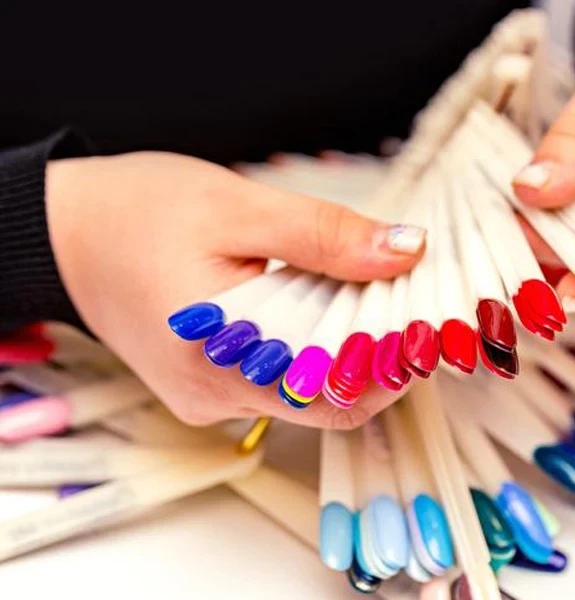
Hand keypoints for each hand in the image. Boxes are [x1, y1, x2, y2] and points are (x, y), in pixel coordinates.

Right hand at [46, 152, 423, 427]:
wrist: (68, 233)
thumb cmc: (142, 213)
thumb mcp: (240, 208)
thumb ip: (325, 235)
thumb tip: (406, 251)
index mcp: (219, 357)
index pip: (336, 393)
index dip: (393, 363)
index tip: (428, 322)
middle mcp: (215, 395)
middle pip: (327, 395)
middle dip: (377, 351)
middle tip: (406, 295)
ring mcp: (211, 398)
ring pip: (306, 388)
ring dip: (346, 345)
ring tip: (365, 289)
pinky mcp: (211, 385)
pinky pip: (279, 378)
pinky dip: (311, 345)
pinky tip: (320, 301)